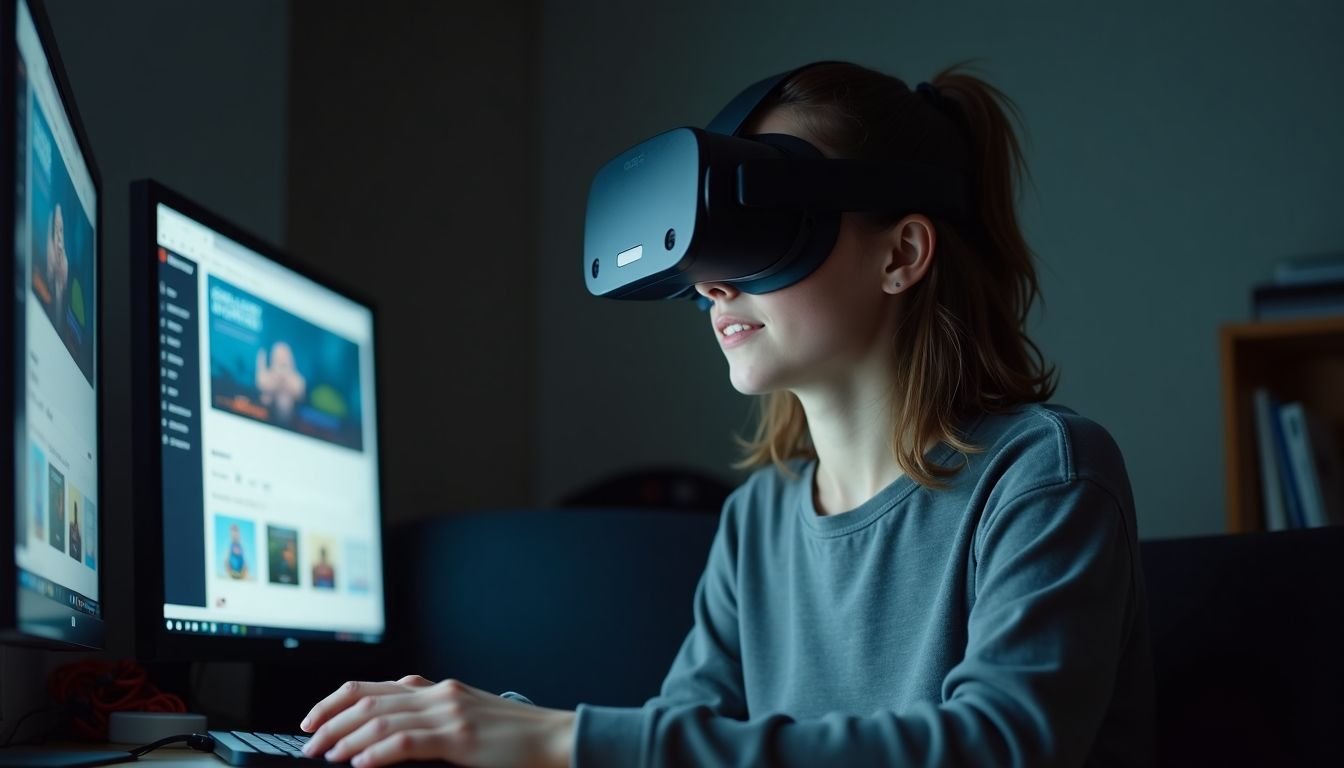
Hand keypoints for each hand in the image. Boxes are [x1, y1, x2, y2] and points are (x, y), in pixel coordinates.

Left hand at [300, 675, 575, 767]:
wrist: (553, 738)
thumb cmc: (512, 736)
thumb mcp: (465, 716)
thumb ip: (430, 715)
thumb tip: (389, 728)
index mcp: (435, 689)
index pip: (370, 687)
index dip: (333, 702)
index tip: (311, 721)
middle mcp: (437, 694)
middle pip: (367, 701)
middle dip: (330, 723)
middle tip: (309, 744)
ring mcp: (448, 713)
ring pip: (381, 720)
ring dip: (346, 740)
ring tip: (326, 755)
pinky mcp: (459, 737)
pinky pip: (407, 741)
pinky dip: (377, 752)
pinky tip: (360, 763)